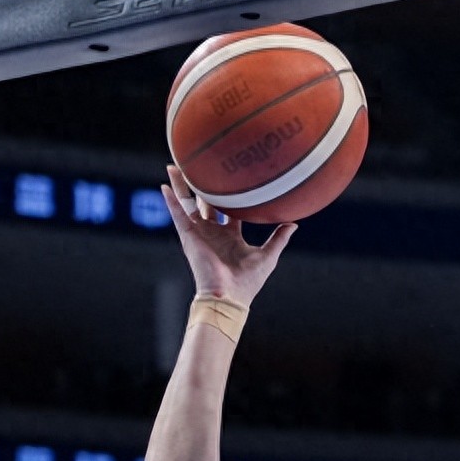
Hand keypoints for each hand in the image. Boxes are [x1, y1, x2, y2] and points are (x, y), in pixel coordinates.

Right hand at [160, 165, 296, 306]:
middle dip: (202, 185)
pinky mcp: (190, 238)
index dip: (229, 194)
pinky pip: (178, 216)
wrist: (229, 296)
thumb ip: (279, 238)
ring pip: (188, 204)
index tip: (230, 176)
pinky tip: (165, 185)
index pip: (228, 210)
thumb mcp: (268, 255)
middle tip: (200, 164)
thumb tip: (294, 223)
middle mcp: (213, 232)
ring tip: (176, 165)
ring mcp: (200, 234)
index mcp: (230, 236)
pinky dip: (171, 201)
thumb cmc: (248, 282)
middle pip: (205, 203)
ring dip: (181, 186)